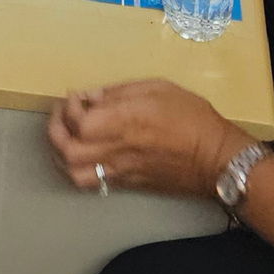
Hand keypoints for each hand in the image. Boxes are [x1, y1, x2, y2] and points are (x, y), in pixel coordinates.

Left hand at [47, 79, 245, 200]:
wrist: (217, 160)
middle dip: (56, 132)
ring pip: (75, 174)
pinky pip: (92, 182)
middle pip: (69, 152)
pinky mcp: (128, 184)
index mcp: (126, 122)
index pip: (80, 123)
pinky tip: (86, 152)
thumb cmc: (192, 117)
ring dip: (62, 155)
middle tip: (63, 115)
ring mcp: (122, 171)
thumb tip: (91, 97)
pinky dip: (79, 168)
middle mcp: (118, 149)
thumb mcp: (158, 88)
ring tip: (69, 137)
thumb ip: (119, 92)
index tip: (78, 97)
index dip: (70, 109)